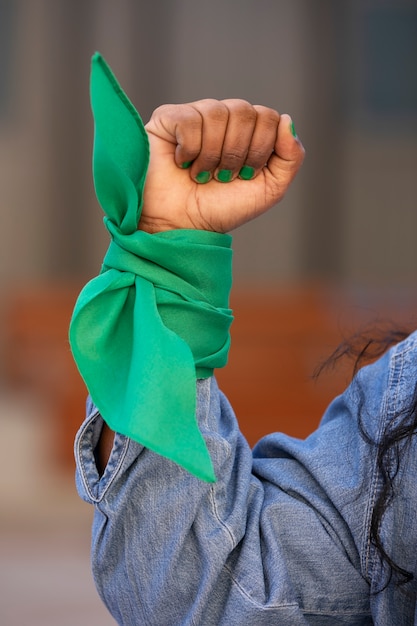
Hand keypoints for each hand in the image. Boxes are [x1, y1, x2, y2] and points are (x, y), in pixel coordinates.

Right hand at [140, 99, 304, 232]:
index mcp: (247, 131)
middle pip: (245, 111)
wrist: (181, 226)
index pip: (267, 117)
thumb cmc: (222, 209)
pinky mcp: (167, 118)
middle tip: (222, 177)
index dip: (259, 149)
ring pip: (217, 112)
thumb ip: (290, 157)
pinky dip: (190, 149)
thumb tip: (286, 118)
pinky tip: (182, 163)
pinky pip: (189, 119)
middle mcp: (222, 118)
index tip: (245, 176)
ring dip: (213, 154)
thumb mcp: (269, 190)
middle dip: (237, 153)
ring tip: (201, 175)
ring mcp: (194, 115)